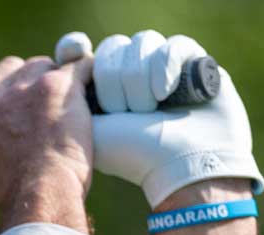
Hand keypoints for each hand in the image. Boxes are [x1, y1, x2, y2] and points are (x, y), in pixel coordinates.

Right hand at [0, 54, 93, 232]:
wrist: (38, 195)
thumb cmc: (14, 187)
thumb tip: (7, 122)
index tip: (0, 97)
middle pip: (12, 66)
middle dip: (25, 82)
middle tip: (40, 111)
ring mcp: (27, 85)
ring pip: (45, 65)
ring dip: (55, 82)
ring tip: (65, 114)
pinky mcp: (59, 85)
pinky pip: (81, 66)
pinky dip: (87, 77)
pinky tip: (90, 95)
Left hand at [60, 30, 263, 207]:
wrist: (181, 164)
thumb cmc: (132, 153)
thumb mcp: (87, 127)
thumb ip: (69, 95)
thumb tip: (68, 63)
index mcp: (105, 88)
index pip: (89, 53)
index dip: (84, 56)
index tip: (82, 63)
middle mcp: (134, 74)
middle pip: (113, 47)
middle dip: (115, 80)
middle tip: (126, 112)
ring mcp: (165, 67)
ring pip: (142, 42)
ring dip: (140, 78)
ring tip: (149, 108)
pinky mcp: (195, 62)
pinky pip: (174, 44)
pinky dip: (167, 66)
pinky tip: (167, 92)